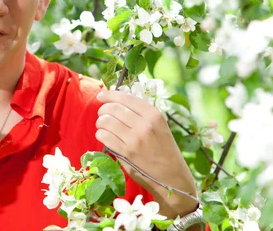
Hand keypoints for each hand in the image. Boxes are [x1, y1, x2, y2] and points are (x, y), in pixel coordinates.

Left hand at [95, 89, 197, 218]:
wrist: (171, 177)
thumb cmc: (164, 149)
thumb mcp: (159, 127)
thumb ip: (140, 113)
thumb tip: (115, 97)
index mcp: (154, 115)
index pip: (126, 98)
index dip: (110, 94)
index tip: (102, 95)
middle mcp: (145, 125)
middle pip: (113, 108)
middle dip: (103, 109)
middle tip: (102, 114)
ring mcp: (134, 139)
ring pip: (105, 121)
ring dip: (100, 122)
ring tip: (103, 126)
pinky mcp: (126, 153)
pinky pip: (104, 136)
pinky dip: (101, 134)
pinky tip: (104, 136)